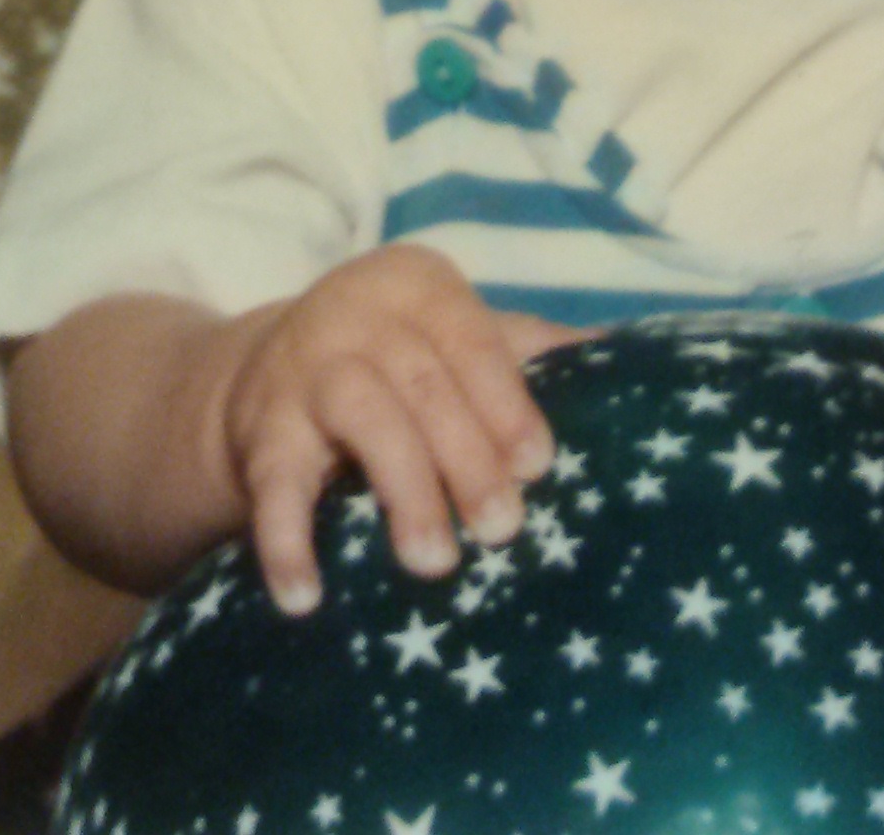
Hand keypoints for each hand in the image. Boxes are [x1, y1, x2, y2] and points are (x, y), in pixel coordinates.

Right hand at [217, 243, 576, 613]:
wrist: (262, 376)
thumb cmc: (394, 358)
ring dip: (404, 490)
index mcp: (415, 284)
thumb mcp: (450, 333)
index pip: (472, 339)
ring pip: (362, 417)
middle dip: (467, 459)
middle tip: (504, 528)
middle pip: (423, 384)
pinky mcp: (258, 433)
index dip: (507, 403)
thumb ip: (524, 347)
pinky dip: (287, 541)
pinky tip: (307, 597)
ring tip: (436, 561)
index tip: (540, 466)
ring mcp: (300, 370)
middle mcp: (355, 314)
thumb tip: (625, 359)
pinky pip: (273, 486)